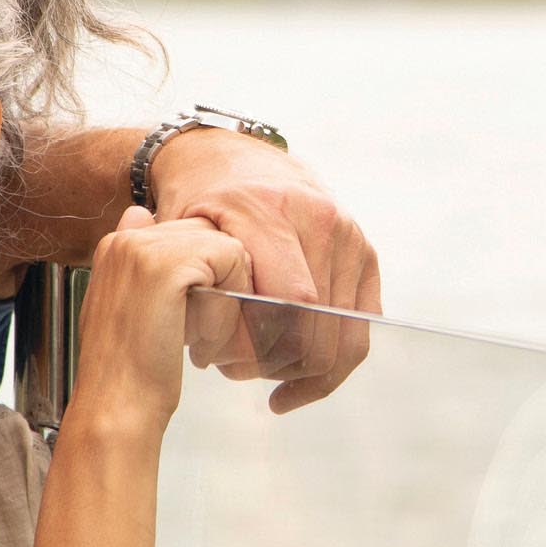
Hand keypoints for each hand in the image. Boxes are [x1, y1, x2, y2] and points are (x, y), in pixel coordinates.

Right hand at [80, 208, 252, 422]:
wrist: (117, 407)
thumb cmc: (128, 370)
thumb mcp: (127, 306)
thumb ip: (140, 263)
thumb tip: (140, 213)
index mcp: (116, 245)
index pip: (188, 234)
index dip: (203, 277)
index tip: (183, 320)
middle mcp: (125, 238)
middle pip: (210, 237)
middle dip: (219, 285)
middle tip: (197, 335)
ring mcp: (144, 248)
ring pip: (226, 249)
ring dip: (226, 298)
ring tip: (198, 339)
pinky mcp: (168, 265)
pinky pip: (231, 263)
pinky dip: (227, 308)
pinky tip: (200, 341)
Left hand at [147, 129, 380, 408]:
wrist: (237, 163)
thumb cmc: (202, 204)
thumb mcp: (180, 232)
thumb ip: (188, 280)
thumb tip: (204, 349)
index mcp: (270, 209)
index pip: (290, 302)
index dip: (261, 348)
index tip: (223, 364)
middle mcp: (320, 218)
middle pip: (318, 325)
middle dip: (276, 363)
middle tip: (233, 370)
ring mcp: (350, 236)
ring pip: (342, 335)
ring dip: (299, 368)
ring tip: (257, 371)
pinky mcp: (365, 254)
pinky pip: (360, 327)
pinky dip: (330, 367)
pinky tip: (293, 383)